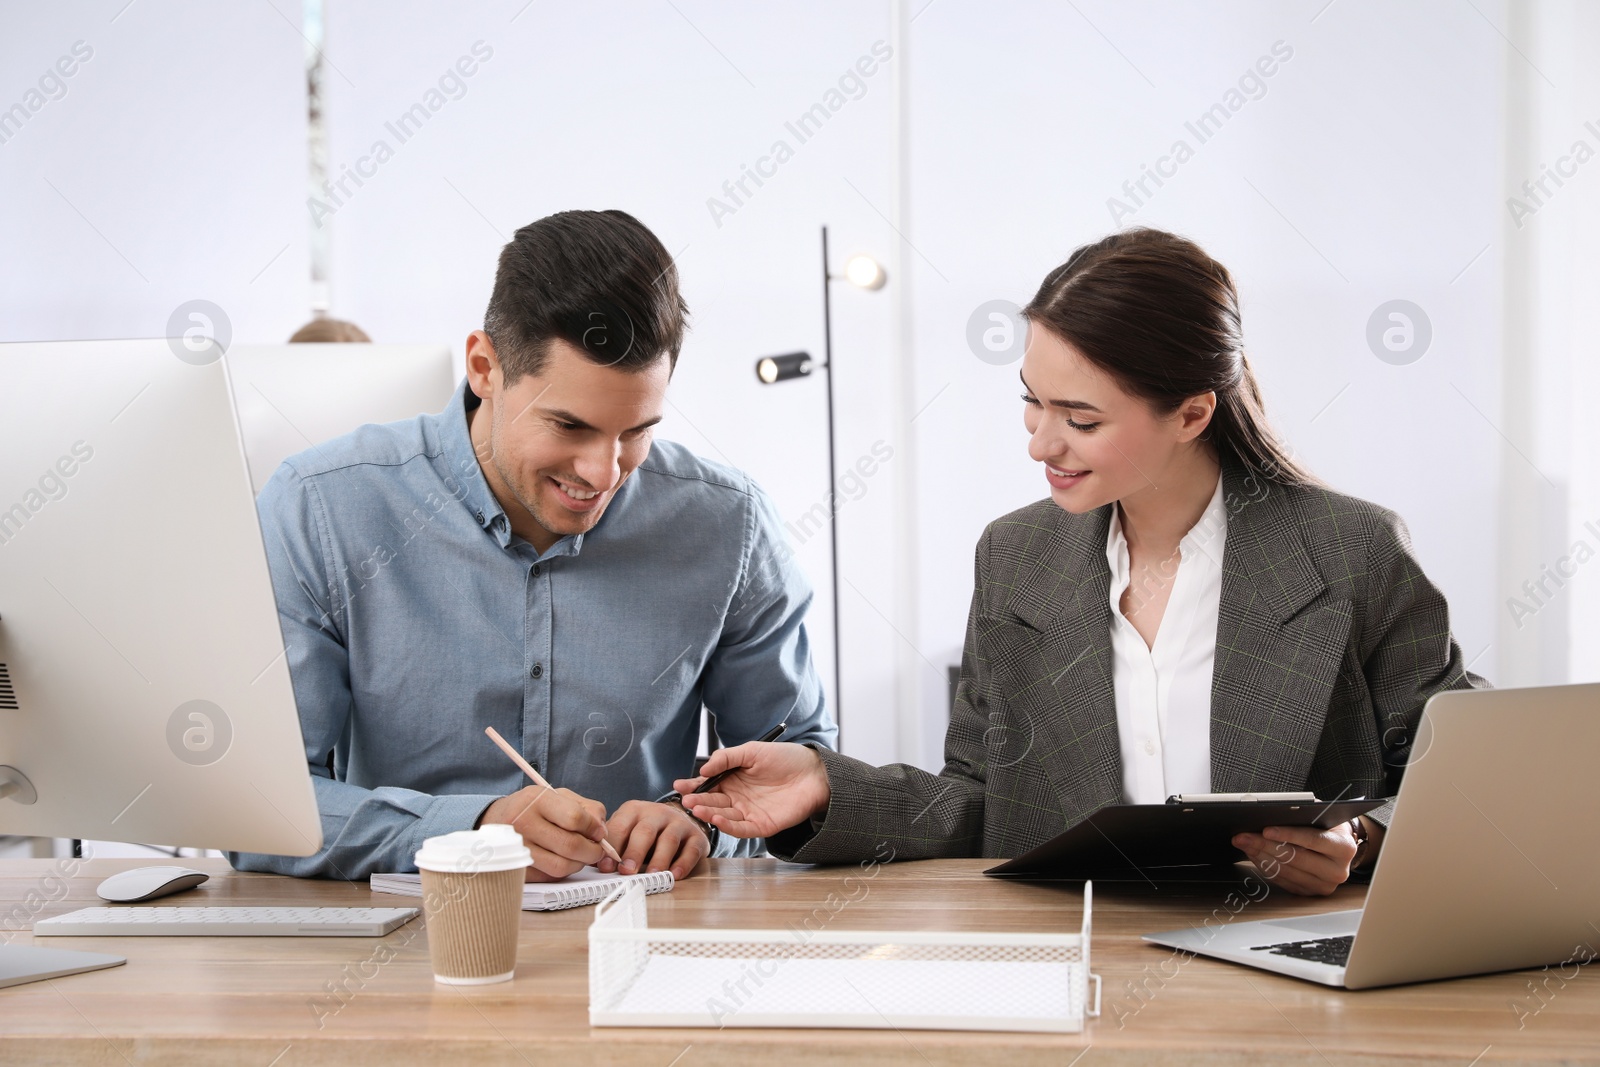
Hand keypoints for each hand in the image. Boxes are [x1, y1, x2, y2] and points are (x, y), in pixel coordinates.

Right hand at [478, 785, 607, 882]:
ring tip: (579, 855)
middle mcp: (523, 823)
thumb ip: (586, 808)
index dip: (594, 828)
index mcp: (536, 800)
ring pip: (561, 866)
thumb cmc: (534, 807)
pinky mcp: (516, 868)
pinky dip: (562, 871)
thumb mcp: (559, 796)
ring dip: (578, 864)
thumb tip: (601, 831)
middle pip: (570, 846)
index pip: (574, 818)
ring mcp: (517, 848)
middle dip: (592, 851)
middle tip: (596, 850)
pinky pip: (549, 876)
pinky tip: (561, 860)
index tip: (599, 833)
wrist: (497, 819)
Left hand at [597, 800, 709, 880]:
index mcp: (634, 810)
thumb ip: (614, 844)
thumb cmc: (647, 831)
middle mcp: (657, 813)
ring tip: (652, 875)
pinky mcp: (696, 836)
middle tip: (627, 871)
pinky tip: (675, 875)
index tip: (605, 866)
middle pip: (644, 831)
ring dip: (659, 859)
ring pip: (669, 839)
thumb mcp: (628, 830)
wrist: (681, 819)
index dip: (612, 847)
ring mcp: (678, 823)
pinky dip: (683, 863)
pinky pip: (691, 849)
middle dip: (634, 852)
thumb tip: (593, 864)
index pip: (620, 827)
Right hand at [673, 742, 829, 838]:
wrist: (814, 772)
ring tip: (696, 808)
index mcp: (733, 780)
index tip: (679, 784)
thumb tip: (704, 769)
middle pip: (712, 802)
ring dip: (708, 813)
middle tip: (686, 800)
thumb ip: (727, 758)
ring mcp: (749, 813)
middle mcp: (738, 798)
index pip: (707, 785)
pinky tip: (717, 819)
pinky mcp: (762, 825)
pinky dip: (727, 826)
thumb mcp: (752, 751)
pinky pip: (741, 829)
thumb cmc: (785, 758)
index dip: (693, 785)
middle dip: (697, 801)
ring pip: (723, 816)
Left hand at [1232, 822, 1358, 896]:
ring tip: (1244, 843)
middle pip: (1295, 858)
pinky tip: (1254, 854)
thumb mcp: (1322, 816)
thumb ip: (1303, 815)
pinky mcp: (1309, 893)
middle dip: (1264, 845)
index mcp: (1343, 848)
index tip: (1265, 830)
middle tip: (1243, 836)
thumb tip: (1272, 813)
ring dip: (1260, 855)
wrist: (1338, 846)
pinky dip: (1264, 866)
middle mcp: (1337, 871)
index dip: (1287, 834)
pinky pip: (1282, 880)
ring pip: (1285, 871)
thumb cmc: (1328, 827)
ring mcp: (1323, 885)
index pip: (1312, 840)